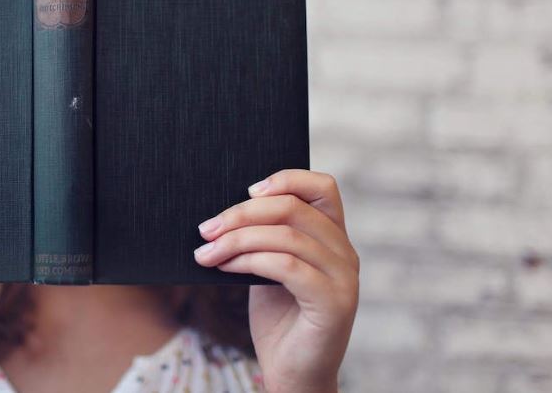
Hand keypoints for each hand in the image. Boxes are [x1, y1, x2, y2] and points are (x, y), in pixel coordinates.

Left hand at [193, 169, 358, 392]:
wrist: (292, 373)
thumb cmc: (278, 320)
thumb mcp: (268, 268)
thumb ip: (262, 238)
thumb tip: (223, 211)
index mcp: (333, 238)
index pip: (322, 187)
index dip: (286, 179)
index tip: (247, 191)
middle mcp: (345, 253)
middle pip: (294, 208)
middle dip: (242, 213)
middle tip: (206, 228)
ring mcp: (344, 277)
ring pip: (286, 235)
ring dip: (236, 239)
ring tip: (207, 252)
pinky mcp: (334, 302)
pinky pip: (286, 265)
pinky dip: (248, 260)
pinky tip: (225, 267)